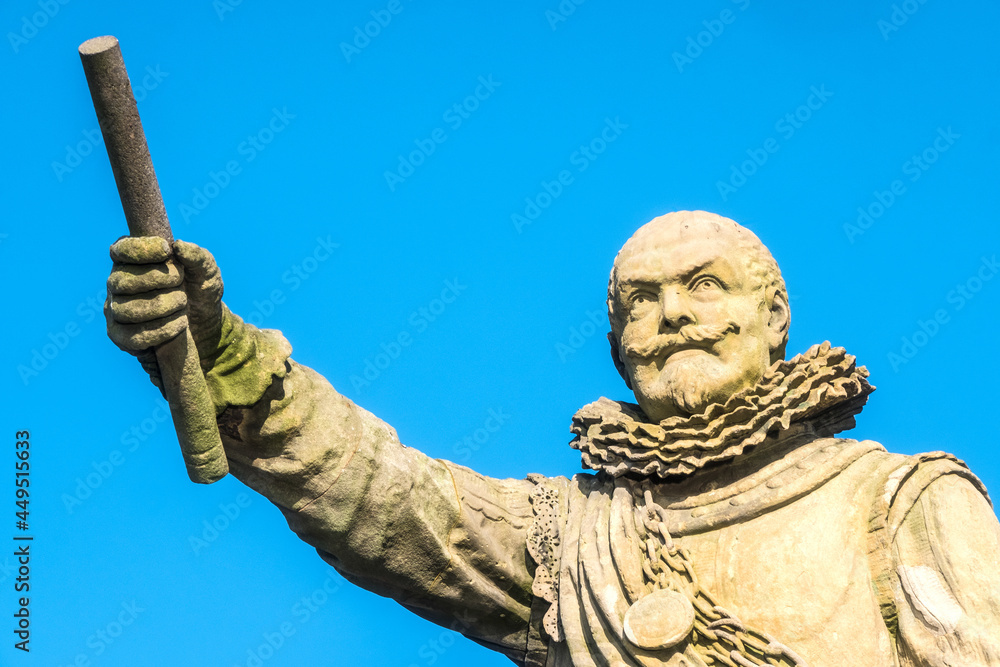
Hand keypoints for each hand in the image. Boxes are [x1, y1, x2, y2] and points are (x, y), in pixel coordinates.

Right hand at [105, 237, 224, 388]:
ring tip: (182, 303)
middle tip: (180, 282)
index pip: (121, 249)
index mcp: (134, 260)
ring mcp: (116, 309)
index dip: (140, 249)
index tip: (166, 250)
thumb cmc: (200, 290)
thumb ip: (197, 256)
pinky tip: (180, 324)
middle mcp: (118, 283)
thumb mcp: (207, 271)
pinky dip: (158, 331)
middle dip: (154, 279)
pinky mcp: (121, 336)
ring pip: (124, 309)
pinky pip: (129, 336)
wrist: (207, 324)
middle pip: (120, 281)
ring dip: (158, 306)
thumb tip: (179, 246)